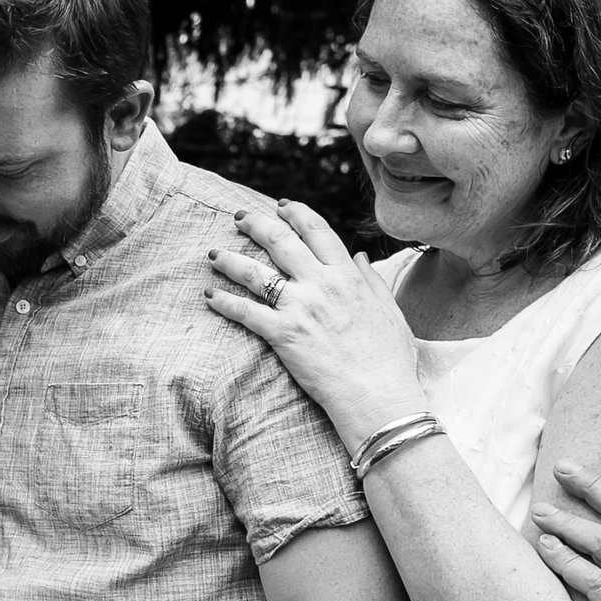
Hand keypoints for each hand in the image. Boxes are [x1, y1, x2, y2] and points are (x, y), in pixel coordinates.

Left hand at [204, 202, 426, 443]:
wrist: (378, 395)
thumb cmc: (389, 359)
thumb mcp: (390, 310)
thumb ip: (372, 279)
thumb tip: (359, 256)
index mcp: (348, 275)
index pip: (317, 230)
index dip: (296, 213)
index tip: (281, 205)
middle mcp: (322, 284)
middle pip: (280, 241)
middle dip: (255, 224)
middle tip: (239, 217)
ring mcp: (300, 308)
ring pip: (256, 273)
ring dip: (231, 260)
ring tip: (213, 254)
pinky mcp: (283, 334)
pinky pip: (246, 312)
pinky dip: (225, 302)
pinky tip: (210, 296)